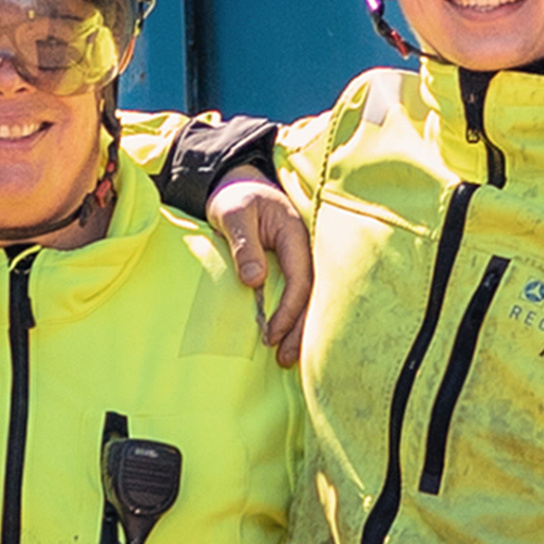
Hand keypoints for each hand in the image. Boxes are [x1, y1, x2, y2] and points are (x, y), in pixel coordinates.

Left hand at [211, 175, 311, 363]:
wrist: (236, 185)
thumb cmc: (234, 198)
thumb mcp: (232, 215)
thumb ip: (244, 245)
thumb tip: (254, 280)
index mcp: (295, 233)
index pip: (300, 278)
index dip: (289, 310)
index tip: (272, 334)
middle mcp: (304, 246)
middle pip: (311, 294)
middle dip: (300, 329)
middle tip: (286, 358)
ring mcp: (300, 256)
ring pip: (308, 297)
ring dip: (299, 328)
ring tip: (287, 357)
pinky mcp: (292, 264)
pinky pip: (299, 293)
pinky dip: (294, 317)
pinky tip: (287, 338)